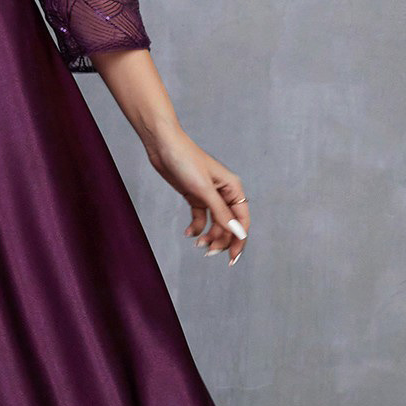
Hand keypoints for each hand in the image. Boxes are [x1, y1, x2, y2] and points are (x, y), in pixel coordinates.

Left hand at [144, 128, 248, 263]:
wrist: (163, 146)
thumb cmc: (186, 161)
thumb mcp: (204, 191)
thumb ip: (221, 213)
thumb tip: (238, 233)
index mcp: (233, 189)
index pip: (242, 221)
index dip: (239, 240)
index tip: (232, 259)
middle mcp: (224, 193)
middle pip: (229, 225)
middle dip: (221, 240)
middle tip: (207, 252)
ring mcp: (209, 196)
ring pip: (215, 223)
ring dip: (209, 236)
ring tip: (197, 244)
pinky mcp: (195, 196)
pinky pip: (201, 218)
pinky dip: (196, 227)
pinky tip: (188, 233)